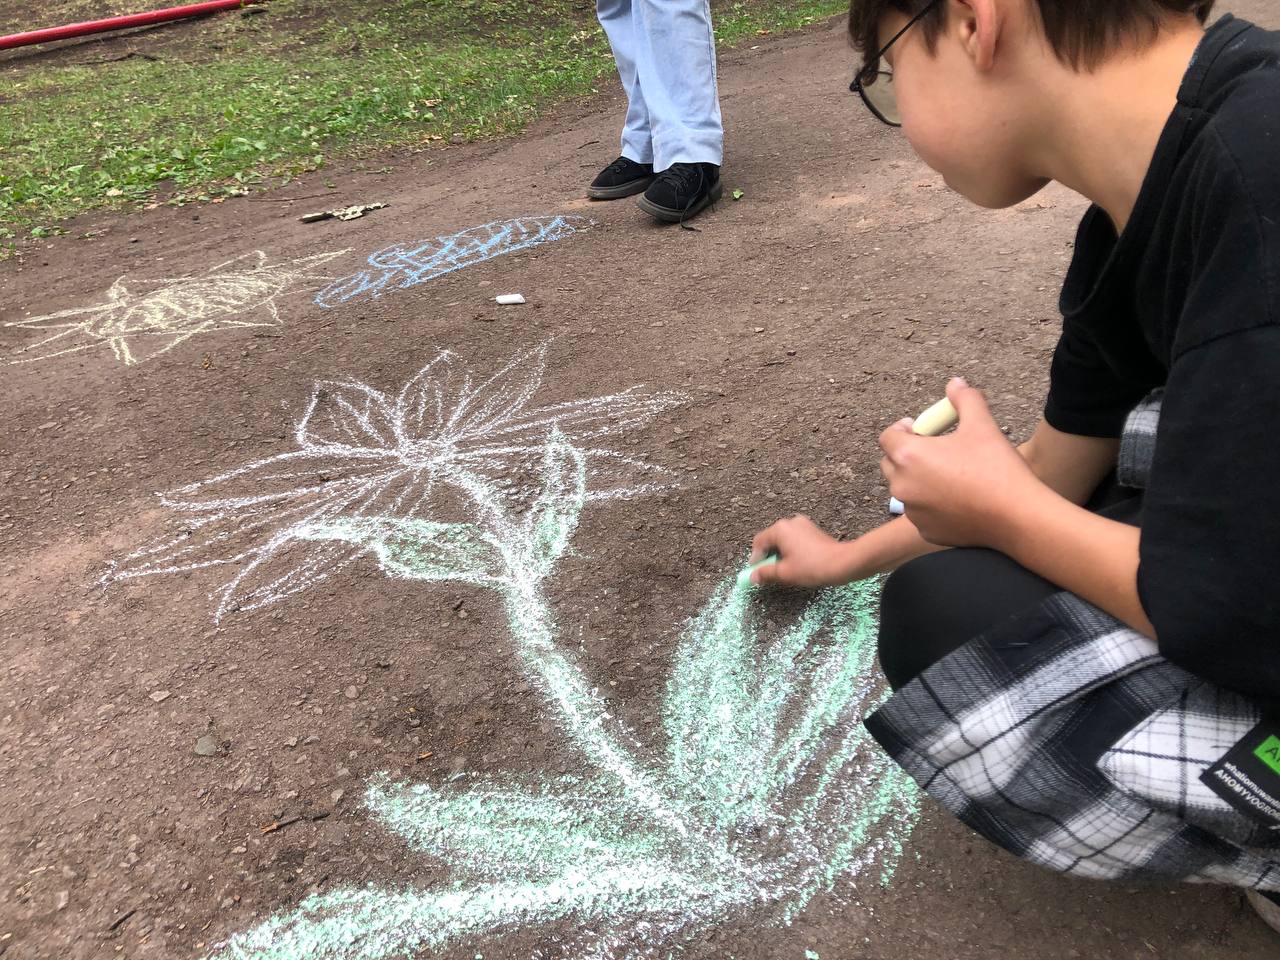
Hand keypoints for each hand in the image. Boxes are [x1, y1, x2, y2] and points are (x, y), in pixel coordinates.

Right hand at [748, 514, 856, 587]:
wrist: (843, 563)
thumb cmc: (813, 567)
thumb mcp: (785, 573)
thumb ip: (765, 573)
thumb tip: (752, 576)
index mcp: (780, 529)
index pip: (759, 542)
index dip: (755, 559)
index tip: (757, 572)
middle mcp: (790, 522)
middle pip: (771, 539)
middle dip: (769, 556)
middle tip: (771, 572)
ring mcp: (803, 524)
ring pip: (784, 540)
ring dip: (781, 553)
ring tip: (786, 569)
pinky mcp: (813, 530)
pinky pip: (795, 539)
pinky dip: (792, 550)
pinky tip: (798, 563)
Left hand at [879, 378, 1044, 549]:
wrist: (1016, 516)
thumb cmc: (996, 468)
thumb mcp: (982, 425)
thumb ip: (964, 399)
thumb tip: (955, 383)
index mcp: (908, 456)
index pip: (888, 436)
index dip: (902, 429)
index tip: (919, 428)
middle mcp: (902, 485)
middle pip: (891, 463)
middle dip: (906, 453)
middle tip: (933, 450)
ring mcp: (912, 511)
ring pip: (905, 489)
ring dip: (917, 479)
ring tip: (946, 474)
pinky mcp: (925, 531)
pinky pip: (920, 512)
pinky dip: (930, 503)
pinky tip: (955, 498)